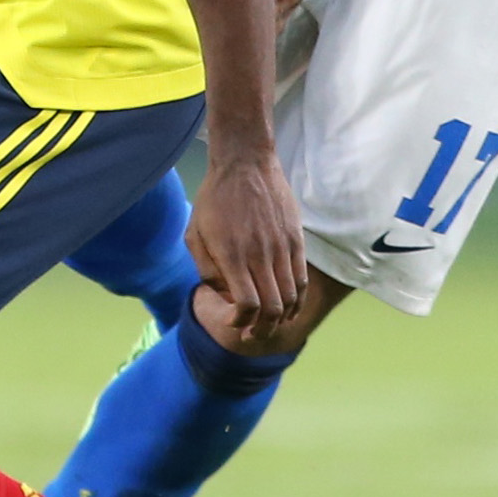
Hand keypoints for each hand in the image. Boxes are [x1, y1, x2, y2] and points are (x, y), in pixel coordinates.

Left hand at [186, 148, 307, 333]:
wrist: (245, 162)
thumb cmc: (215, 197)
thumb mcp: (195, 232)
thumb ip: (206, 268)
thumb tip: (222, 295)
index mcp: (232, 255)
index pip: (247, 304)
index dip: (242, 322)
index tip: (235, 323)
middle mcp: (259, 254)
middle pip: (272, 308)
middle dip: (263, 329)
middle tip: (253, 334)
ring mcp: (281, 247)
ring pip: (291, 297)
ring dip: (282, 318)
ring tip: (272, 325)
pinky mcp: (296, 238)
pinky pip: (302, 278)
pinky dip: (297, 300)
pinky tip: (289, 307)